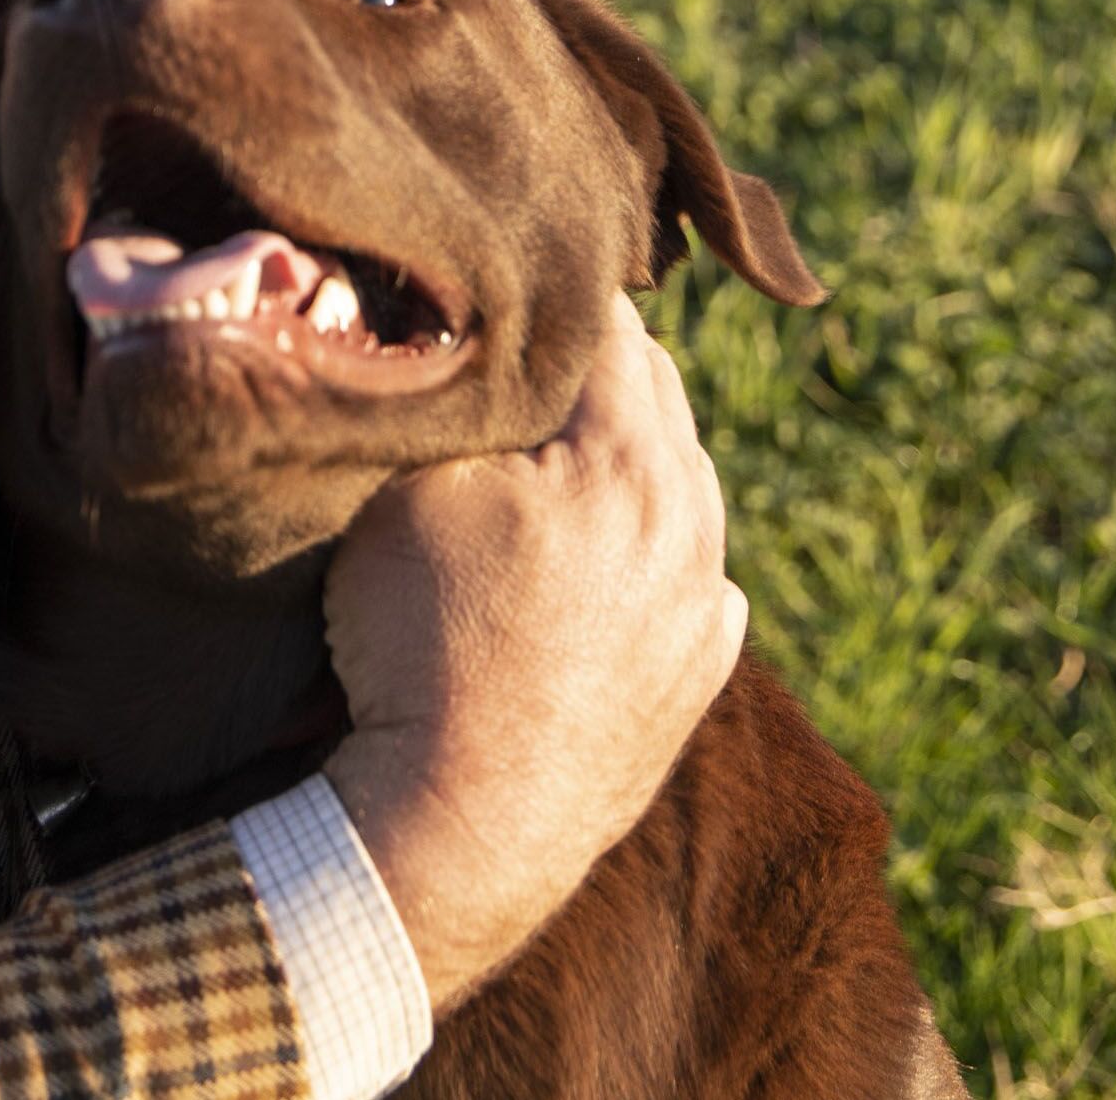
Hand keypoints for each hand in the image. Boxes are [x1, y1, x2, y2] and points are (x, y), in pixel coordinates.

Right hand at [316, 304, 745, 1009]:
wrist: (460, 824)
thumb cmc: (417, 645)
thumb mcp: (406, 487)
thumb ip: (446, 392)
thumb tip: (458, 327)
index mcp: (631, 454)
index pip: (600, 318)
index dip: (534, 294)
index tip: (485, 290)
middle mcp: (696, 517)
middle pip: (651, 388)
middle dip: (584, 368)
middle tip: (508, 363)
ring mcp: (709, 600)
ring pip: (678, 475)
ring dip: (619, 455)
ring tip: (543, 462)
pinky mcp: (704, 668)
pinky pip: (688, 566)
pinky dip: (642, 545)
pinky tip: (582, 559)